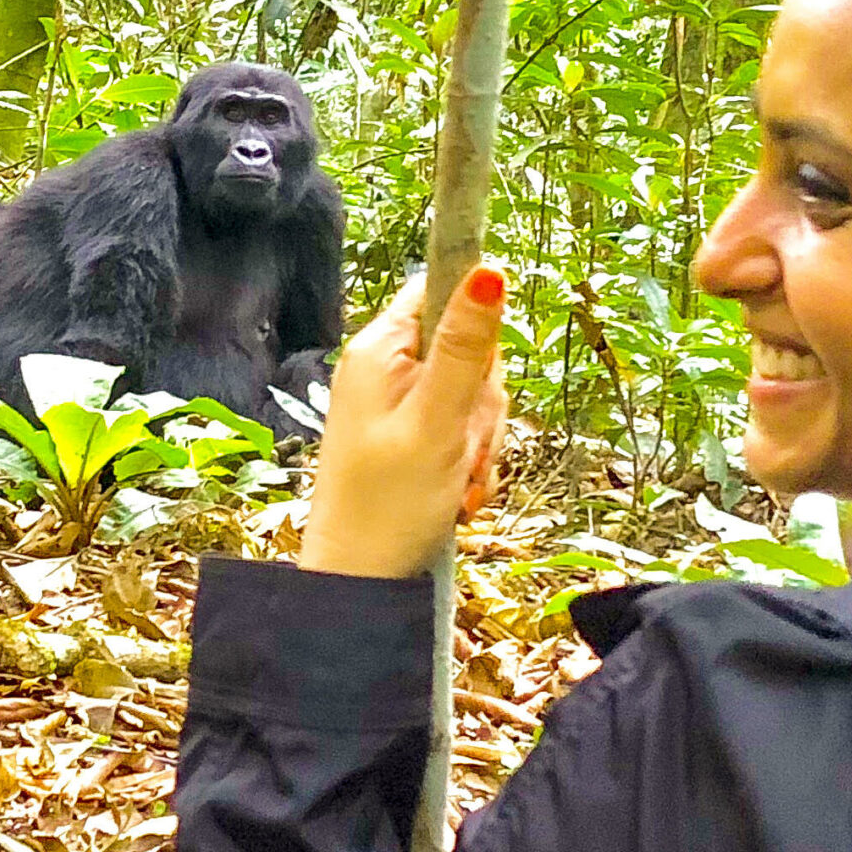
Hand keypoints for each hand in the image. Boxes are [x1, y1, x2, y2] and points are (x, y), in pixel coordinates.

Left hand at [298, 267, 508, 577]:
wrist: (361, 584)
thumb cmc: (390, 506)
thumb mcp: (438, 422)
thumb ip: (466, 348)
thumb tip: (489, 268)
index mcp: (380, 349)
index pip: (442, 290)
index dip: (476, 327)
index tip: (477, 378)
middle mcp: (385, 368)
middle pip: (468, 349)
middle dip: (482, 404)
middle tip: (463, 448)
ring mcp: (397, 403)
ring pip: (473, 395)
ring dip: (479, 440)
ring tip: (458, 479)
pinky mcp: (409, 435)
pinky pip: (461, 429)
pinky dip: (469, 460)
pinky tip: (457, 493)